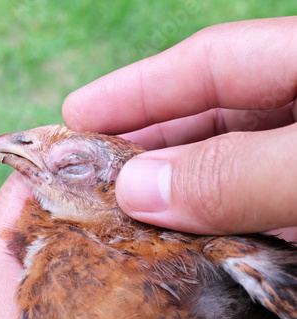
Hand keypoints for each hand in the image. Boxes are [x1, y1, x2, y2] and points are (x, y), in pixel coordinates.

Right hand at [63, 17, 296, 238]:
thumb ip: (233, 172)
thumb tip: (136, 190)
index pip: (207, 62)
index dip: (135, 88)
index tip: (76, 114)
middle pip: (206, 119)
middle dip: (142, 146)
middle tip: (86, 173)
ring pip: (223, 175)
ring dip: (170, 198)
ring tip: (118, 218)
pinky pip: (251, 221)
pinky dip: (210, 235)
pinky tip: (176, 247)